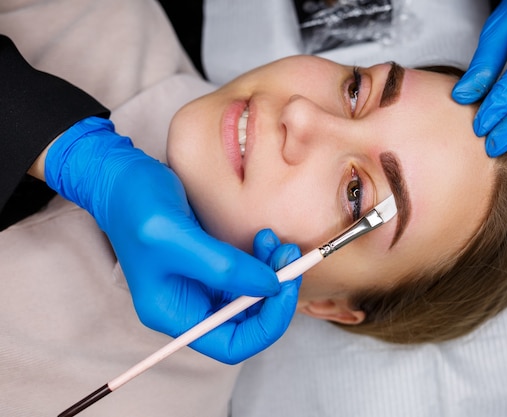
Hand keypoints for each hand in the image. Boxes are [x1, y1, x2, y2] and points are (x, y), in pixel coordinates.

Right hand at [44, 117, 300, 362]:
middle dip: (275, 293)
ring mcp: (201, 284)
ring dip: (271, 272)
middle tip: (288, 258)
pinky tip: (264, 237)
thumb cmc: (135, 206)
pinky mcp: (209, 263)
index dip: (266, 325)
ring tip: (276, 242)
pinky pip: (246, 272)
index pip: (231, 346)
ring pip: (251, 295)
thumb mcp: (175, 237)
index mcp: (174, 314)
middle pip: (247, 321)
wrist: (121, 177)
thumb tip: (271, 286)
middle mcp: (189, 306)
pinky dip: (262, 259)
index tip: (285, 289)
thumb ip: (223, 267)